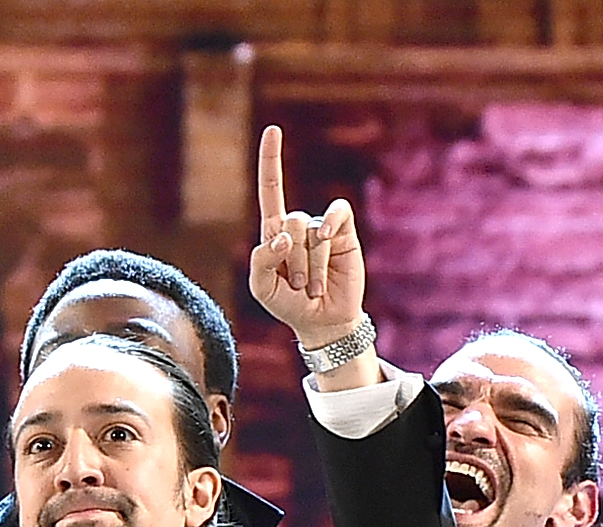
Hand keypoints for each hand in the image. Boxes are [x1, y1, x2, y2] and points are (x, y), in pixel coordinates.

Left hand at [247, 124, 366, 355]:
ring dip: (309, 265)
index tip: (273, 130)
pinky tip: (326, 238)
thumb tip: (281, 237)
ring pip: (310, 232)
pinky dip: (329, 223)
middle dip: (290, 260)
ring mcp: (322, 228)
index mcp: (274, 233)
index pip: (271, 190)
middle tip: (297, 286)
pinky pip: (336, 214)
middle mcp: (298, 226)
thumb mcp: (262, 288)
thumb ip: (259, 260)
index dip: (270, 161)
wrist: (322, 321)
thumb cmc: (288, 304)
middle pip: (288, 222)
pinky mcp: (343, 233)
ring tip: (312, 287)